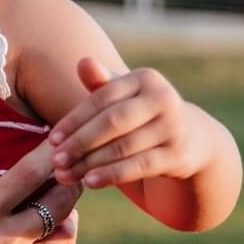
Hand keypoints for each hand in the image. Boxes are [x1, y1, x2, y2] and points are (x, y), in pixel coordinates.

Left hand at [47, 58, 219, 189]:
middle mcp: (163, 99)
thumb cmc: (142, 114)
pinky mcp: (178, 155)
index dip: (75, 120)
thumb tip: (82, 62)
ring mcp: (173, 127)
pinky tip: (90, 182)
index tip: (52, 139)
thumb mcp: (124, 96)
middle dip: (80, 142)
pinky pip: (139, 166)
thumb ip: (101, 82)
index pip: (102, 99)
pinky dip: (112, 174)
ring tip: (65, 175)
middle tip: (55, 160)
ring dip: (90, 163)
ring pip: (123, 147)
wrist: (191, 139)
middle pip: (112, 122)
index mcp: (145, 79)